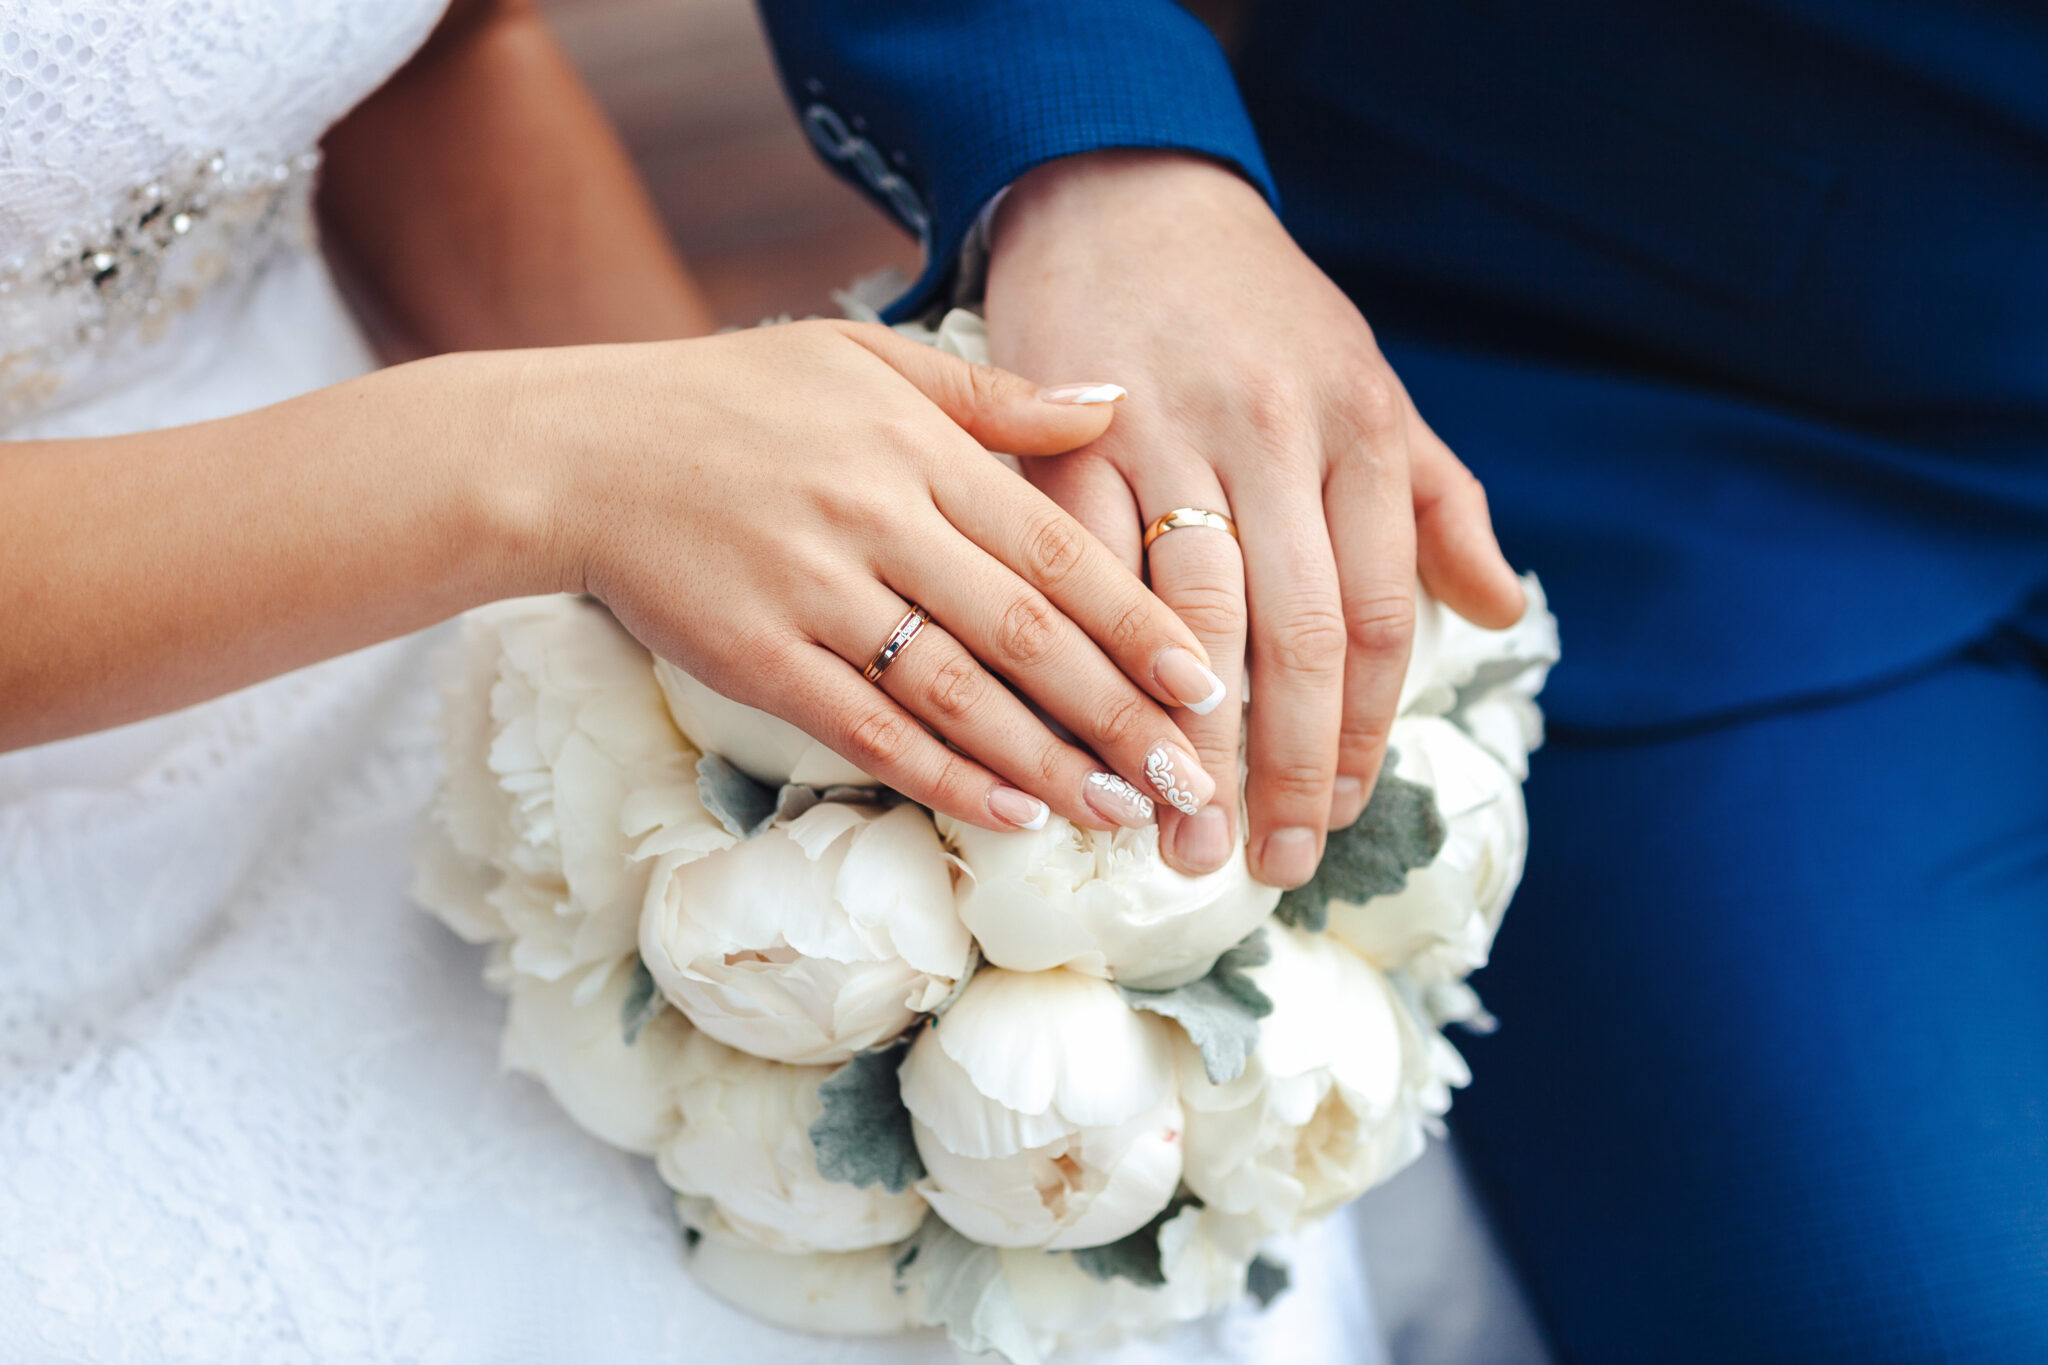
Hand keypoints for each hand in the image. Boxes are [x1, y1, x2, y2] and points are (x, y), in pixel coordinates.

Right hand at [507, 320, 1227, 832]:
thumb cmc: (731, 399)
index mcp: (915, 448)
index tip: (1202, 683)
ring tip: (1121, 811)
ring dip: (1048, 761)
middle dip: (1117, 712)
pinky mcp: (757, 659)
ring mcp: (813, 594)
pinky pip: (869, 730)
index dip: (1136, 623)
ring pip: (957, 694)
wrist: (578, 451)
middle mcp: (874, 520)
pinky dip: (945, 777)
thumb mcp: (864, 360)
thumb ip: (993, 397)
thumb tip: (1113, 406)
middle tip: (1188, 777)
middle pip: (1024, 633)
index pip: (1053, 548)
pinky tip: (1011, 815)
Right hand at [985, 151, 1524, 885]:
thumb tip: (1503, 610)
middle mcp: (1276, 435)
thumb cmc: (1260, 311)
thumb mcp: (1370, 386)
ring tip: (1184, 833)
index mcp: (1362, 430)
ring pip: (1192, 618)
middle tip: (1275, 862)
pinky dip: (1098, 665)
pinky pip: (1089, 574)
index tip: (1346, 814)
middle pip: (1296, 636)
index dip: (1366, 732)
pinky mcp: (1071, 439)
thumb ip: (1439, 503)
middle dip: (1290, 766)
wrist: (1127, 197)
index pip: (1375, 615)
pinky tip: (1098, 736)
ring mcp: (1170, 437)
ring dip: (1190, 741)